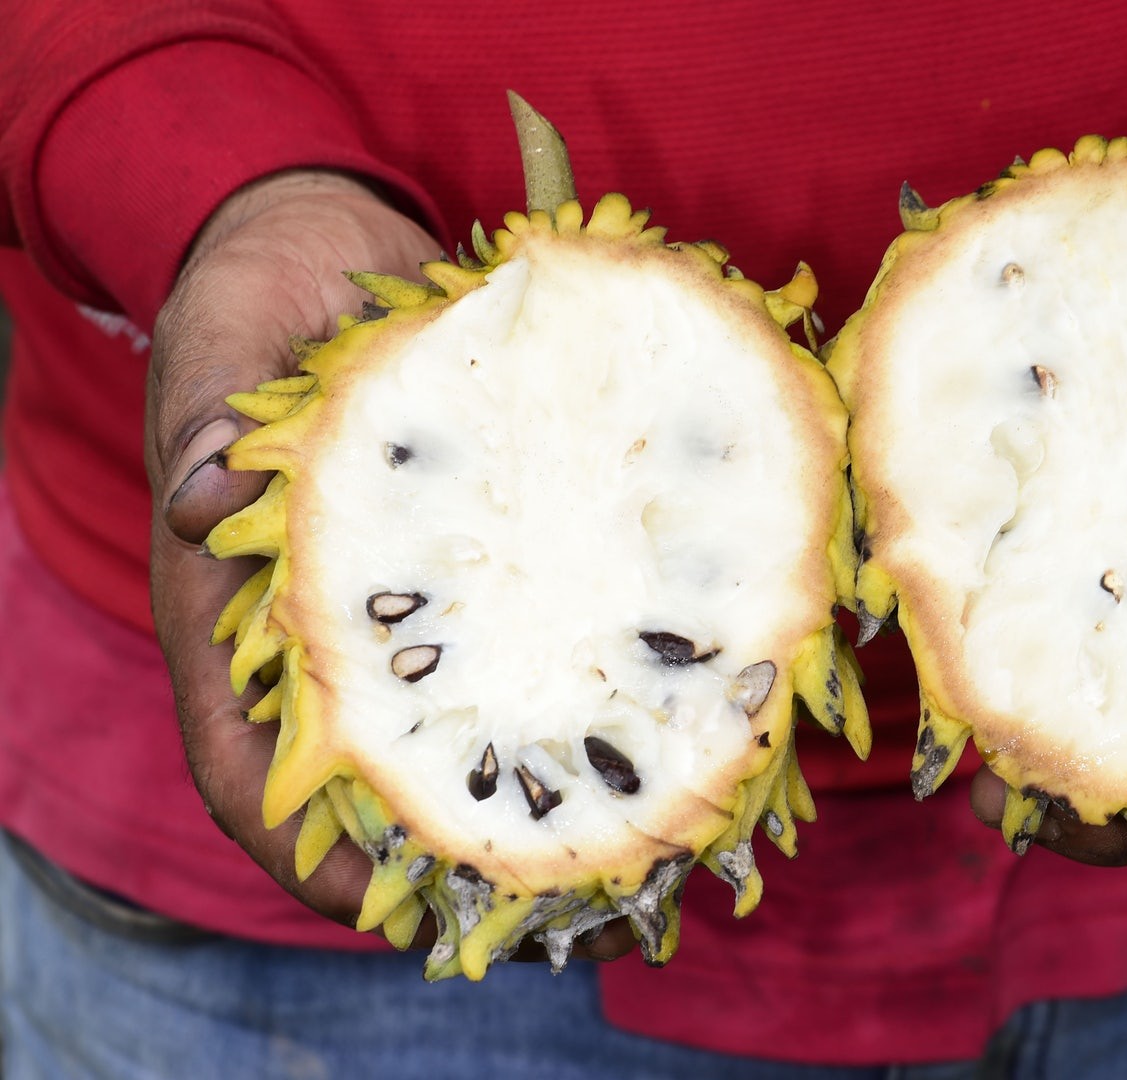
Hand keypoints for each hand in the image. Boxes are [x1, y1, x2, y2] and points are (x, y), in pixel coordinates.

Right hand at [146, 172, 636, 959]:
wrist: (331, 236)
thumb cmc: (257, 293)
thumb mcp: (224, 340)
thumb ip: (213, 414)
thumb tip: (205, 491)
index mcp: (233, 601)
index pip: (244, 758)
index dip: (300, 850)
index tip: (379, 907)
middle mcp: (326, 619)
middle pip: (372, 764)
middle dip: (444, 839)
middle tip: (539, 896)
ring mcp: (408, 590)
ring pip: (461, 709)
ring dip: (525, 775)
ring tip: (616, 828)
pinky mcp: (482, 545)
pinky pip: (527, 618)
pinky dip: (577, 662)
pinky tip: (655, 689)